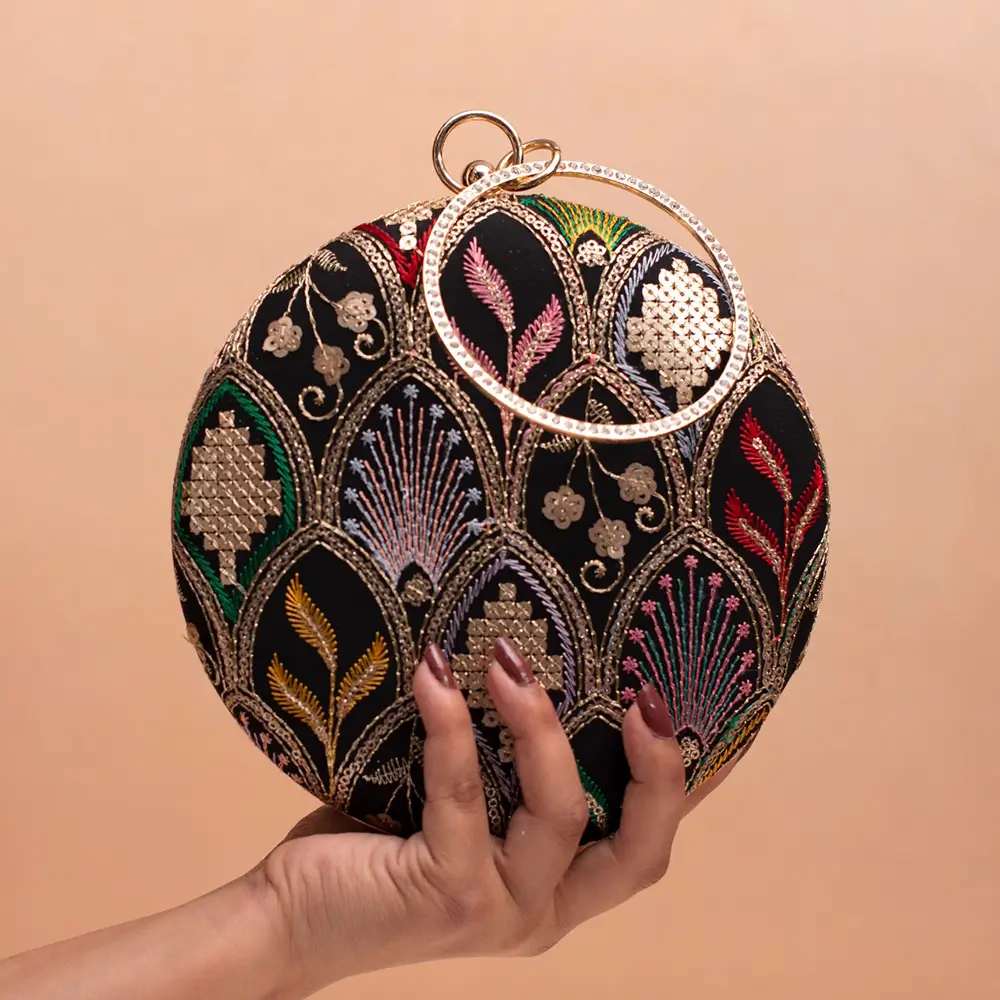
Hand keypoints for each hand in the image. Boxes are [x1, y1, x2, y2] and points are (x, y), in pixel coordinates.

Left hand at [253, 638, 687, 995]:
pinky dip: (453, 726)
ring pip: (559, 812)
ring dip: (540, 725)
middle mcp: (542, 911)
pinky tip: (435, 675)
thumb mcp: (461, 810)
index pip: (642, 846)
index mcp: (555, 890)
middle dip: (656, 771)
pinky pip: (465, 793)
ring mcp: (500, 910)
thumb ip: (501, 770)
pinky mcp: (448, 896)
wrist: (290, 918)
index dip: (681, 787)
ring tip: (507, 658)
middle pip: (639, 853)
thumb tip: (524, 663)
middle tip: (643, 694)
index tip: (693, 711)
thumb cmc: (375, 849)